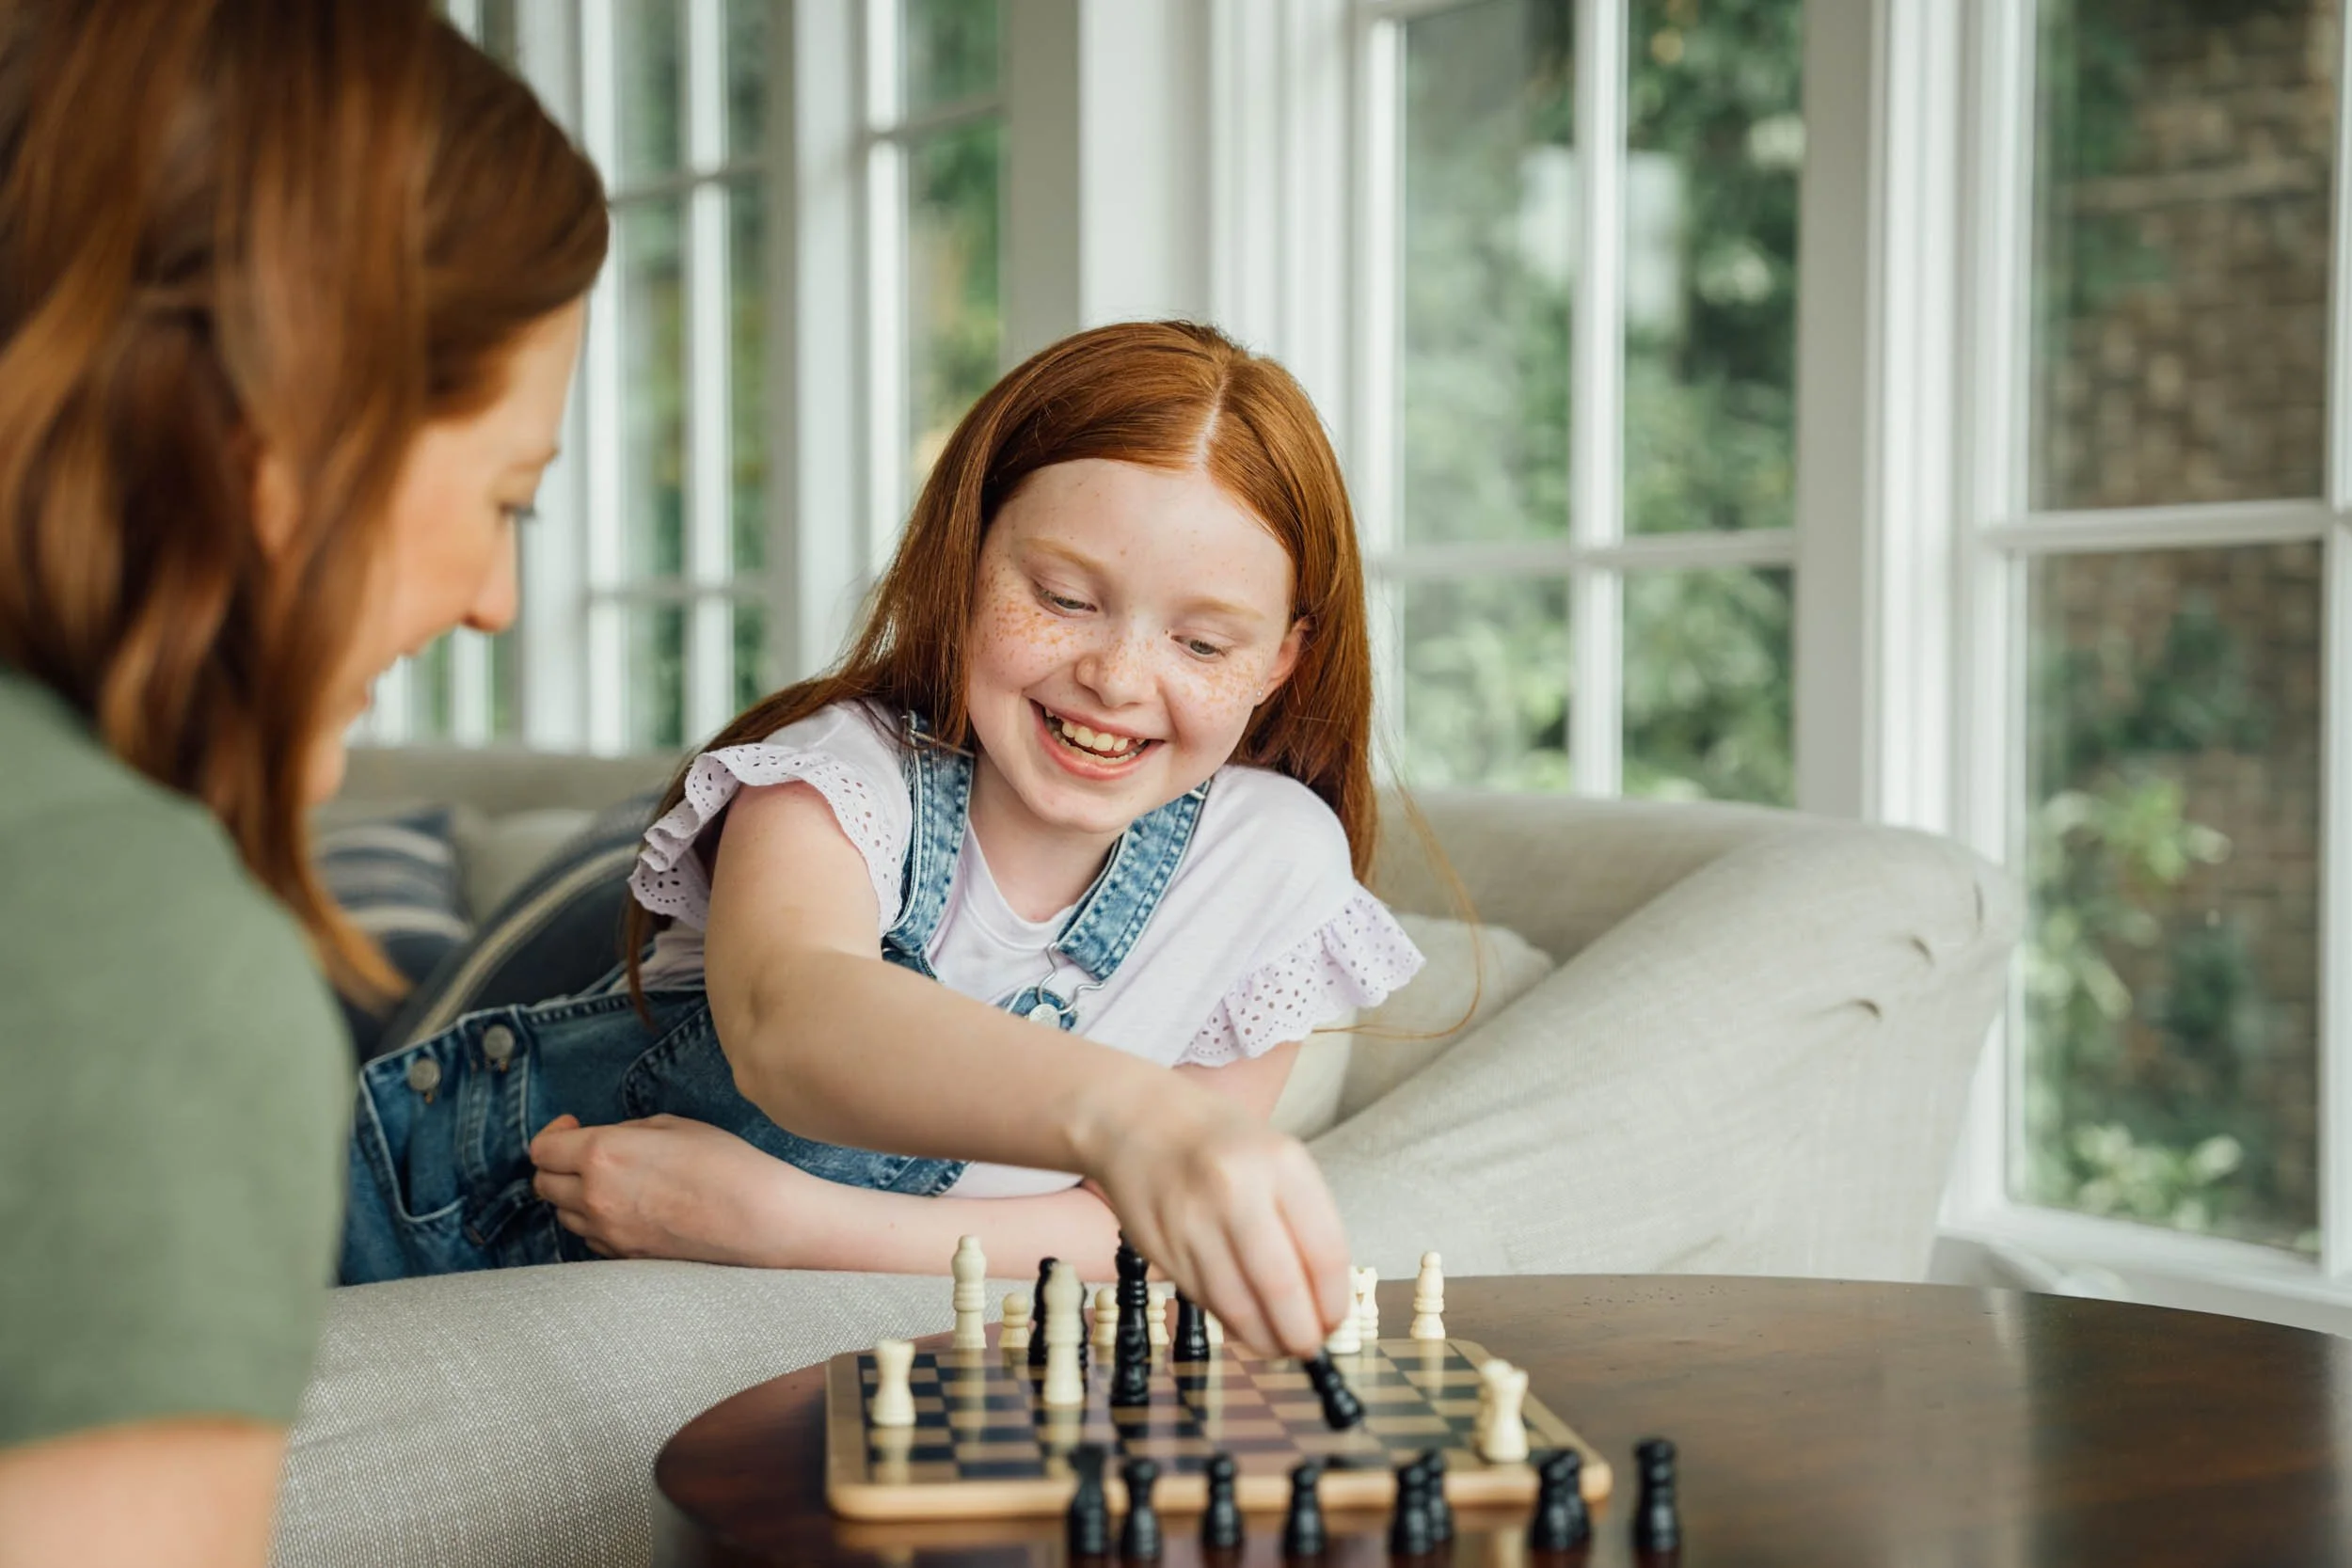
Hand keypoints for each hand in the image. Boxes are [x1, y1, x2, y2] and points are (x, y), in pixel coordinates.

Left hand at [528, 1113, 805, 1266]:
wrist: (758, 1219)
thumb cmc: (724, 1164)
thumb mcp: (673, 1125)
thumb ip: (626, 1133)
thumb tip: (608, 1142)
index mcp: (602, 1154)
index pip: (542, 1149)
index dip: (554, 1133)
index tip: (574, 1126)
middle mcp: (594, 1197)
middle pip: (543, 1185)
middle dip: (558, 1165)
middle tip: (587, 1153)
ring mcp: (607, 1234)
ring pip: (563, 1215)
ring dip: (575, 1196)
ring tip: (611, 1182)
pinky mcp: (624, 1258)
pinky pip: (591, 1238)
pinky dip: (597, 1222)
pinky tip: (628, 1209)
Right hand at [1079, 1082, 1351, 1359]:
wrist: (1139, 1121)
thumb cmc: (1222, 1144)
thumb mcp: (1277, 1159)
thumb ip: (1304, 1222)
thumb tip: (1323, 1303)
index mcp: (1282, 1162)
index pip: (1325, 1252)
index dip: (1333, 1302)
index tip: (1335, 1323)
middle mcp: (1236, 1188)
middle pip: (1281, 1287)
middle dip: (1302, 1333)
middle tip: (1309, 1347)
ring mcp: (1193, 1219)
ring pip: (1238, 1304)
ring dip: (1265, 1338)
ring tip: (1279, 1345)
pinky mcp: (1160, 1247)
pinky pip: (1205, 1299)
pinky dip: (1230, 1321)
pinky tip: (1244, 1323)